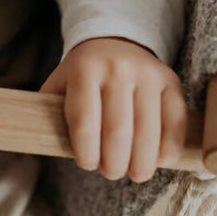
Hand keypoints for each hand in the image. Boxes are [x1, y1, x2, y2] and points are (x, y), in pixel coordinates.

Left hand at [39, 36, 186, 181]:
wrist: (113, 42)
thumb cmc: (82, 74)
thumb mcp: (59, 83)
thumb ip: (49, 110)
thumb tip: (41, 142)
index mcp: (84, 68)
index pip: (84, 119)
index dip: (85, 150)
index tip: (86, 164)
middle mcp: (117, 67)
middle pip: (118, 129)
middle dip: (114, 162)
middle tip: (110, 173)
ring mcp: (146, 72)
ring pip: (148, 130)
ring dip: (141, 162)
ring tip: (134, 173)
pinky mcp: (170, 80)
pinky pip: (175, 122)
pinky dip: (168, 148)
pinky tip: (159, 161)